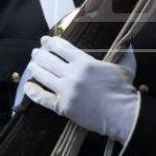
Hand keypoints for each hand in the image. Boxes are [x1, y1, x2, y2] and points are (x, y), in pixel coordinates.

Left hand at [22, 36, 140, 143]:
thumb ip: (124, 51)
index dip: (51, 42)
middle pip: (49, 60)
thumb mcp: (126, 66)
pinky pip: (43, 98)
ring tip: (32, 65)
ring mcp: (66, 91)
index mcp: (86, 63)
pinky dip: (34, 92)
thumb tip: (128, 40)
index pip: (62, 48)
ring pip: (43, 76)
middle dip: (40, 54)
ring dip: (35, 68)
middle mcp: (73, 75)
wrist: (123, 115)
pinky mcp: (63, 107)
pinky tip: (28, 87)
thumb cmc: (124, 91)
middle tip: (36, 52)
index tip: (45, 40)